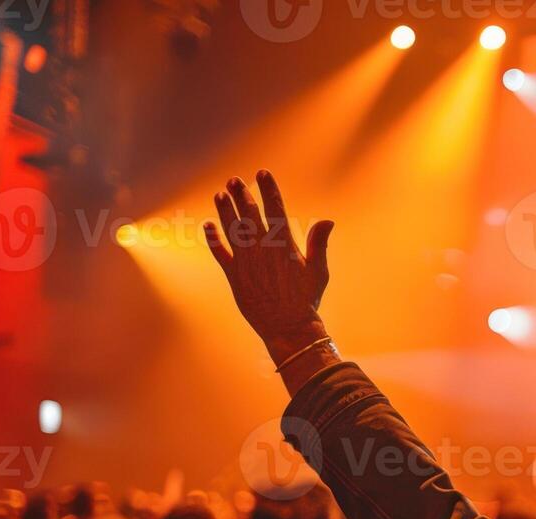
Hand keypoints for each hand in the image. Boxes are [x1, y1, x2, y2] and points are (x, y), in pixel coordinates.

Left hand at [204, 171, 335, 362]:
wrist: (288, 327)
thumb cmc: (306, 300)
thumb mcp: (318, 270)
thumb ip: (318, 243)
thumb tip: (327, 220)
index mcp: (284, 245)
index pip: (274, 209)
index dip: (268, 190)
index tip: (263, 173)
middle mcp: (262, 250)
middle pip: (248, 214)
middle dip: (241, 194)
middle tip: (233, 180)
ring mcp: (246, 262)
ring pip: (231, 229)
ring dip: (224, 210)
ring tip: (219, 195)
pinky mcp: (235, 276)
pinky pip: (220, 253)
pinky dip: (213, 239)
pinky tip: (208, 225)